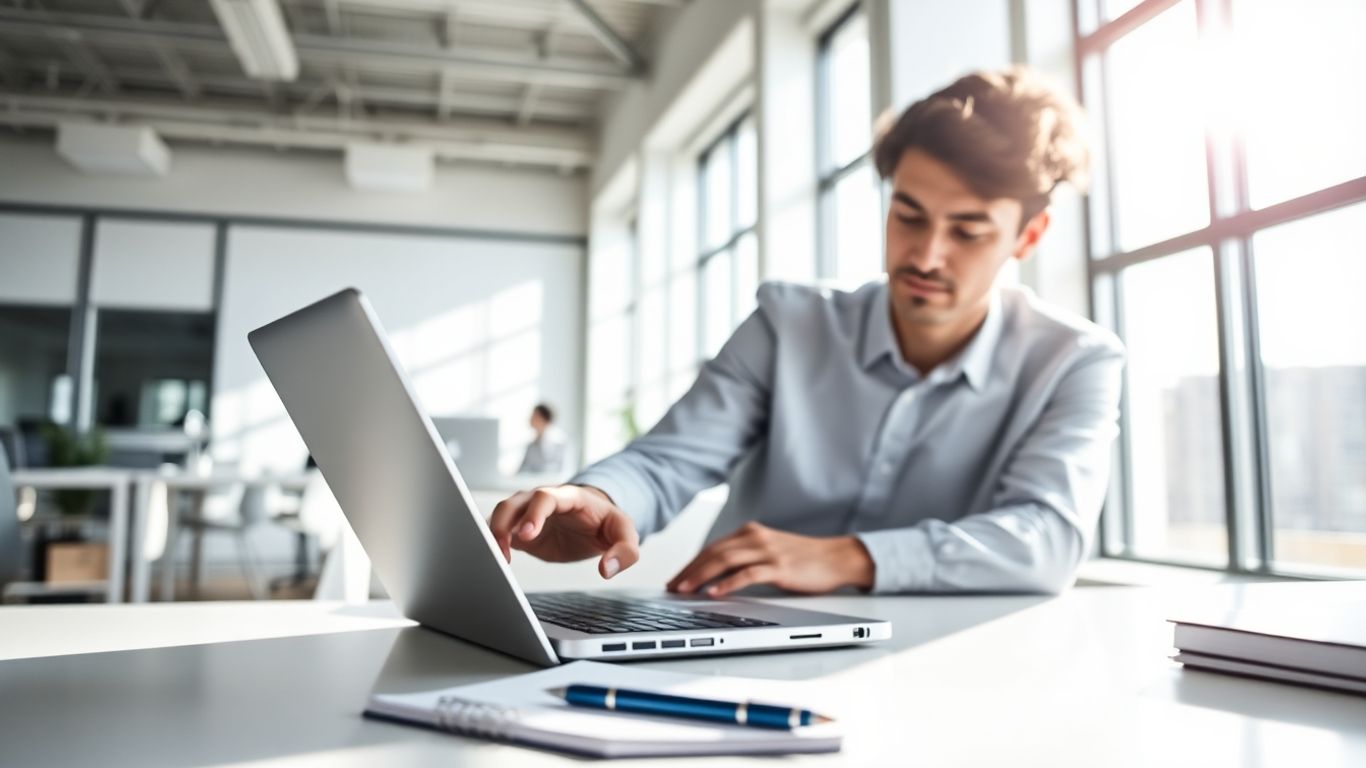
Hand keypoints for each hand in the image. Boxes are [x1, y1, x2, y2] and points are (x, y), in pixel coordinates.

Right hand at [488, 485, 639, 578]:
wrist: (594, 523)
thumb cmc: (606, 524)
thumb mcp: (625, 533)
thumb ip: (625, 550)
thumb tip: (607, 569)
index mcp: (569, 497)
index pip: (545, 498)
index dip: (533, 514)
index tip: (527, 536)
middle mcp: (543, 501)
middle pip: (514, 503)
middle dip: (504, 524)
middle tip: (502, 552)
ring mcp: (528, 513)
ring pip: (501, 514)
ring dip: (494, 534)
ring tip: (498, 560)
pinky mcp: (520, 530)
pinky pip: (499, 530)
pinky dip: (492, 542)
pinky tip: (495, 560)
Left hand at [667, 522, 874, 597]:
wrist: (837, 557)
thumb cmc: (804, 559)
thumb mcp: (770, 553)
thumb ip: (745, 559)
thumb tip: (716, 578)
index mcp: (750, 533)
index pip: (712, 548)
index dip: (691, 564)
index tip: (675, 578)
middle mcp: (755, 538)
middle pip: (713, 553)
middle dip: (689, 571)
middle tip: (672, 586)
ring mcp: (768, 551)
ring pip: (724, 561)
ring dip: (700, 576)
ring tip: (684, 590)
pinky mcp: (779, 567)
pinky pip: (747, 574)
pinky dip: (727, 584)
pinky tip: (714, 593)